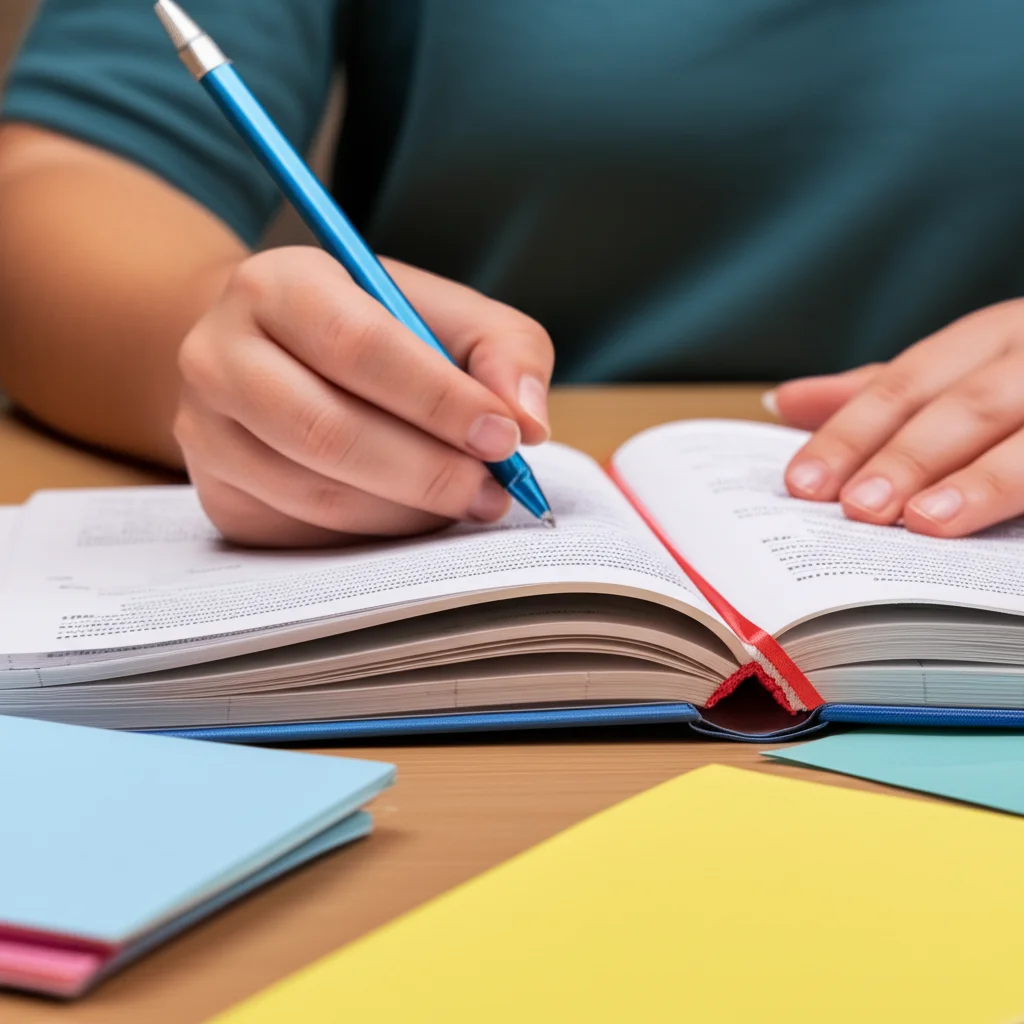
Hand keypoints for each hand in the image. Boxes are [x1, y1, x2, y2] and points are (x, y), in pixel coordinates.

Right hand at [174, 247, 552, 545]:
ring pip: (318, 495)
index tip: (505, 438)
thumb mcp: (444, 313)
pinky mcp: (219, 497)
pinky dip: (376, 534)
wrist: (272, 355)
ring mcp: (206, 434)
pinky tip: (410, 512)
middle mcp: (219, 356)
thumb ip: (502, 351)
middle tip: (494, 492)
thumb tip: (527, 421)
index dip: (439, 400)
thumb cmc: (373, 331)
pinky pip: (306, 535)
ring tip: (465, 501)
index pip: (358, 347)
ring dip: (408, 512)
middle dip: (429, 472)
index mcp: (276, 285)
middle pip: (329, 432)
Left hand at [767, 299, 1023, 536]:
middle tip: (857, 506)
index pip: (906, 383)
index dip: (851, 433)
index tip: (802, 482)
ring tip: (926, 520)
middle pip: (967, 405)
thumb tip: (780, 401)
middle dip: (907, 457)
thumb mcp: (963, 372)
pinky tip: (1013, 532)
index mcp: (993, 337)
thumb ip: (880, 393)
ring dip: (979, 480)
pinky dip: (1019, 493)